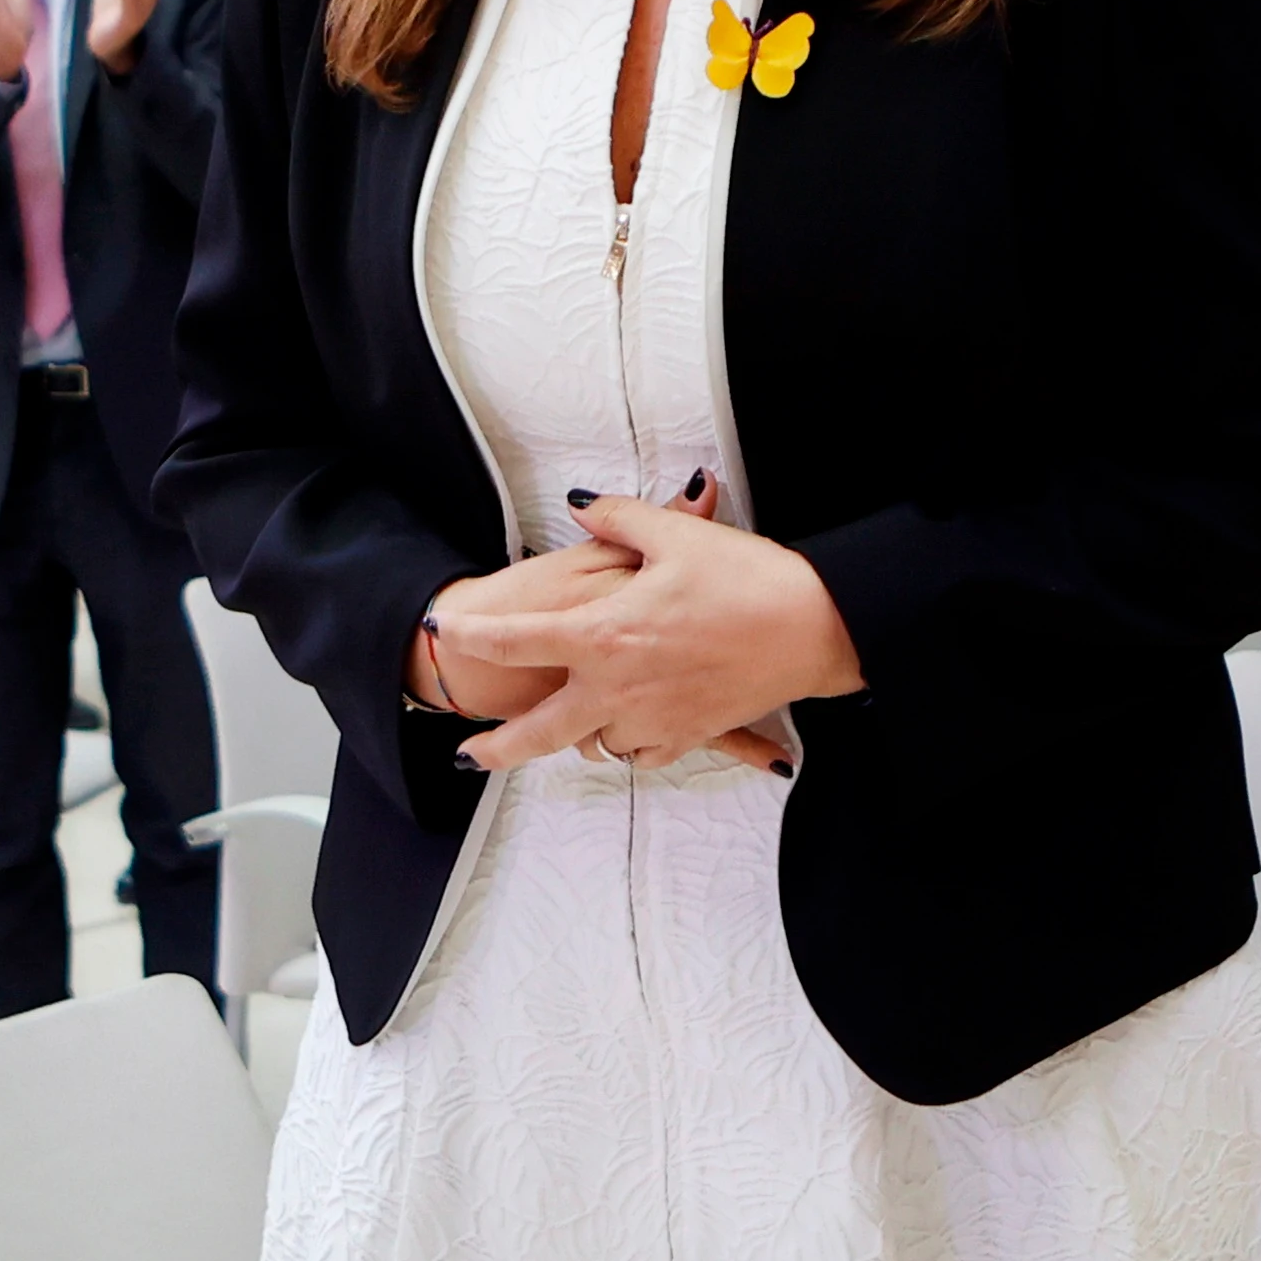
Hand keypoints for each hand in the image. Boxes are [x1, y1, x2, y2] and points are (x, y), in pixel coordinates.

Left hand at [441, 489, 856, 773]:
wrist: (813, 630)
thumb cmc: (746, 579)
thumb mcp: (674, 535)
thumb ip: (617, 519)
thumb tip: (583, 505)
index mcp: (603, 634)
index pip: (517, 641)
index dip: (473, 637)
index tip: (447, 633)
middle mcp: (618, 688)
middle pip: (538, 733)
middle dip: (497, 748)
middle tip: (469, 753)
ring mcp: (653, 719)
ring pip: (594, 744)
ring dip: (578, 733)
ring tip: (572, 717)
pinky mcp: (689, 735)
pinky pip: (642, 755)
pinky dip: (630, 744)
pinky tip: (629, 727)